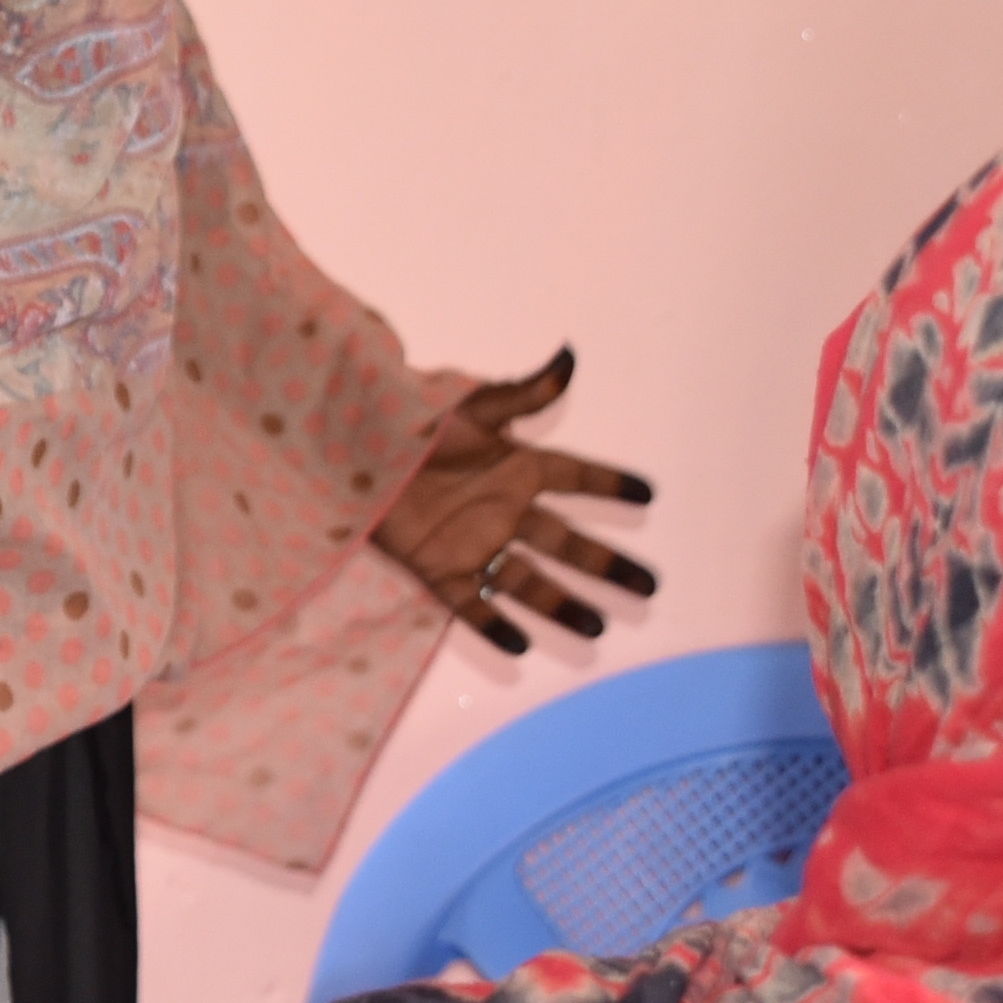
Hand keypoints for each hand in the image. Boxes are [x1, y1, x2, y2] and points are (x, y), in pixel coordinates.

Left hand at [371, 347, 657, 657]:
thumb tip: (568, 358)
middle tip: (648, 585)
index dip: (608, 483)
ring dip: (560, 604)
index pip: (573, 476)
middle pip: (564, 543)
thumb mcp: (470, 406)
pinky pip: (470, 602)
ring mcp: (473, 542)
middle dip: (604, 564)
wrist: (352, 449)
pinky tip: (520, 645)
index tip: (649, 493)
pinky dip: (492, 623)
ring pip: (526, 580)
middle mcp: (503, 510)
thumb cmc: (411, 421)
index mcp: (514, 467)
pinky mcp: (438, 567)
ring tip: (597, 625)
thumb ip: (523, 392)